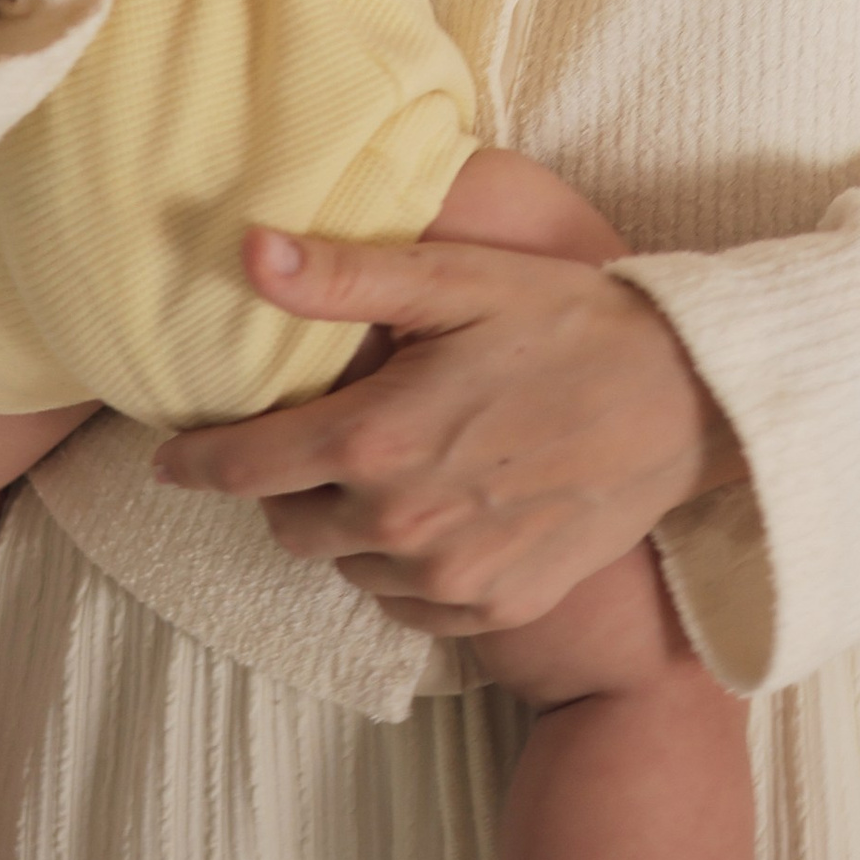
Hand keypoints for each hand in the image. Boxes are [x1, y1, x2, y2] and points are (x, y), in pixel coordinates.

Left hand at [152, 228, 747, 632]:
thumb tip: (247, 252)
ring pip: (347, 566)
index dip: (196, 461)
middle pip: (288, 525)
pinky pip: (408, 603)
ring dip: (347, 526)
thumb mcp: (456, 281)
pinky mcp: (494, 607)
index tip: (170, 459)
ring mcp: (449, 576)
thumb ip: (344, 278)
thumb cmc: (570, 321)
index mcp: (377, 439)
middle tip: (317, 442)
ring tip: (392, 469)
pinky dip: (403, 567)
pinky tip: (438, 514)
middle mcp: (401, 522)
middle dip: (282, 486)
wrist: (689, 400)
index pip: (245, 467)